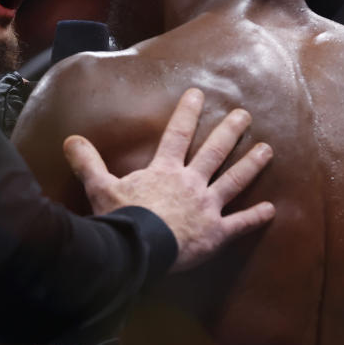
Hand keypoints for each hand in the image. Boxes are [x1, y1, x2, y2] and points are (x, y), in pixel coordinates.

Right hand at [64, 88, 274, 271]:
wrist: (139, 251)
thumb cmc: (122, 219)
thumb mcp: (99, 188)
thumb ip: (88, 162)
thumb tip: (71, 139)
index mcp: (164, 170)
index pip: (177, 134)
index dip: (187, 112)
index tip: (198, 93)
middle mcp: (190, 182)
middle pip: (214, 151)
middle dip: (229, 131)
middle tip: (245, 115)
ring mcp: (207, 207)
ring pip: (234, 180)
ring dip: (251, 164)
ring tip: (267, 149)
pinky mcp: (216, 232)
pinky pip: (240, 223)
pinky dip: (255, 217)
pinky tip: (272, 209)